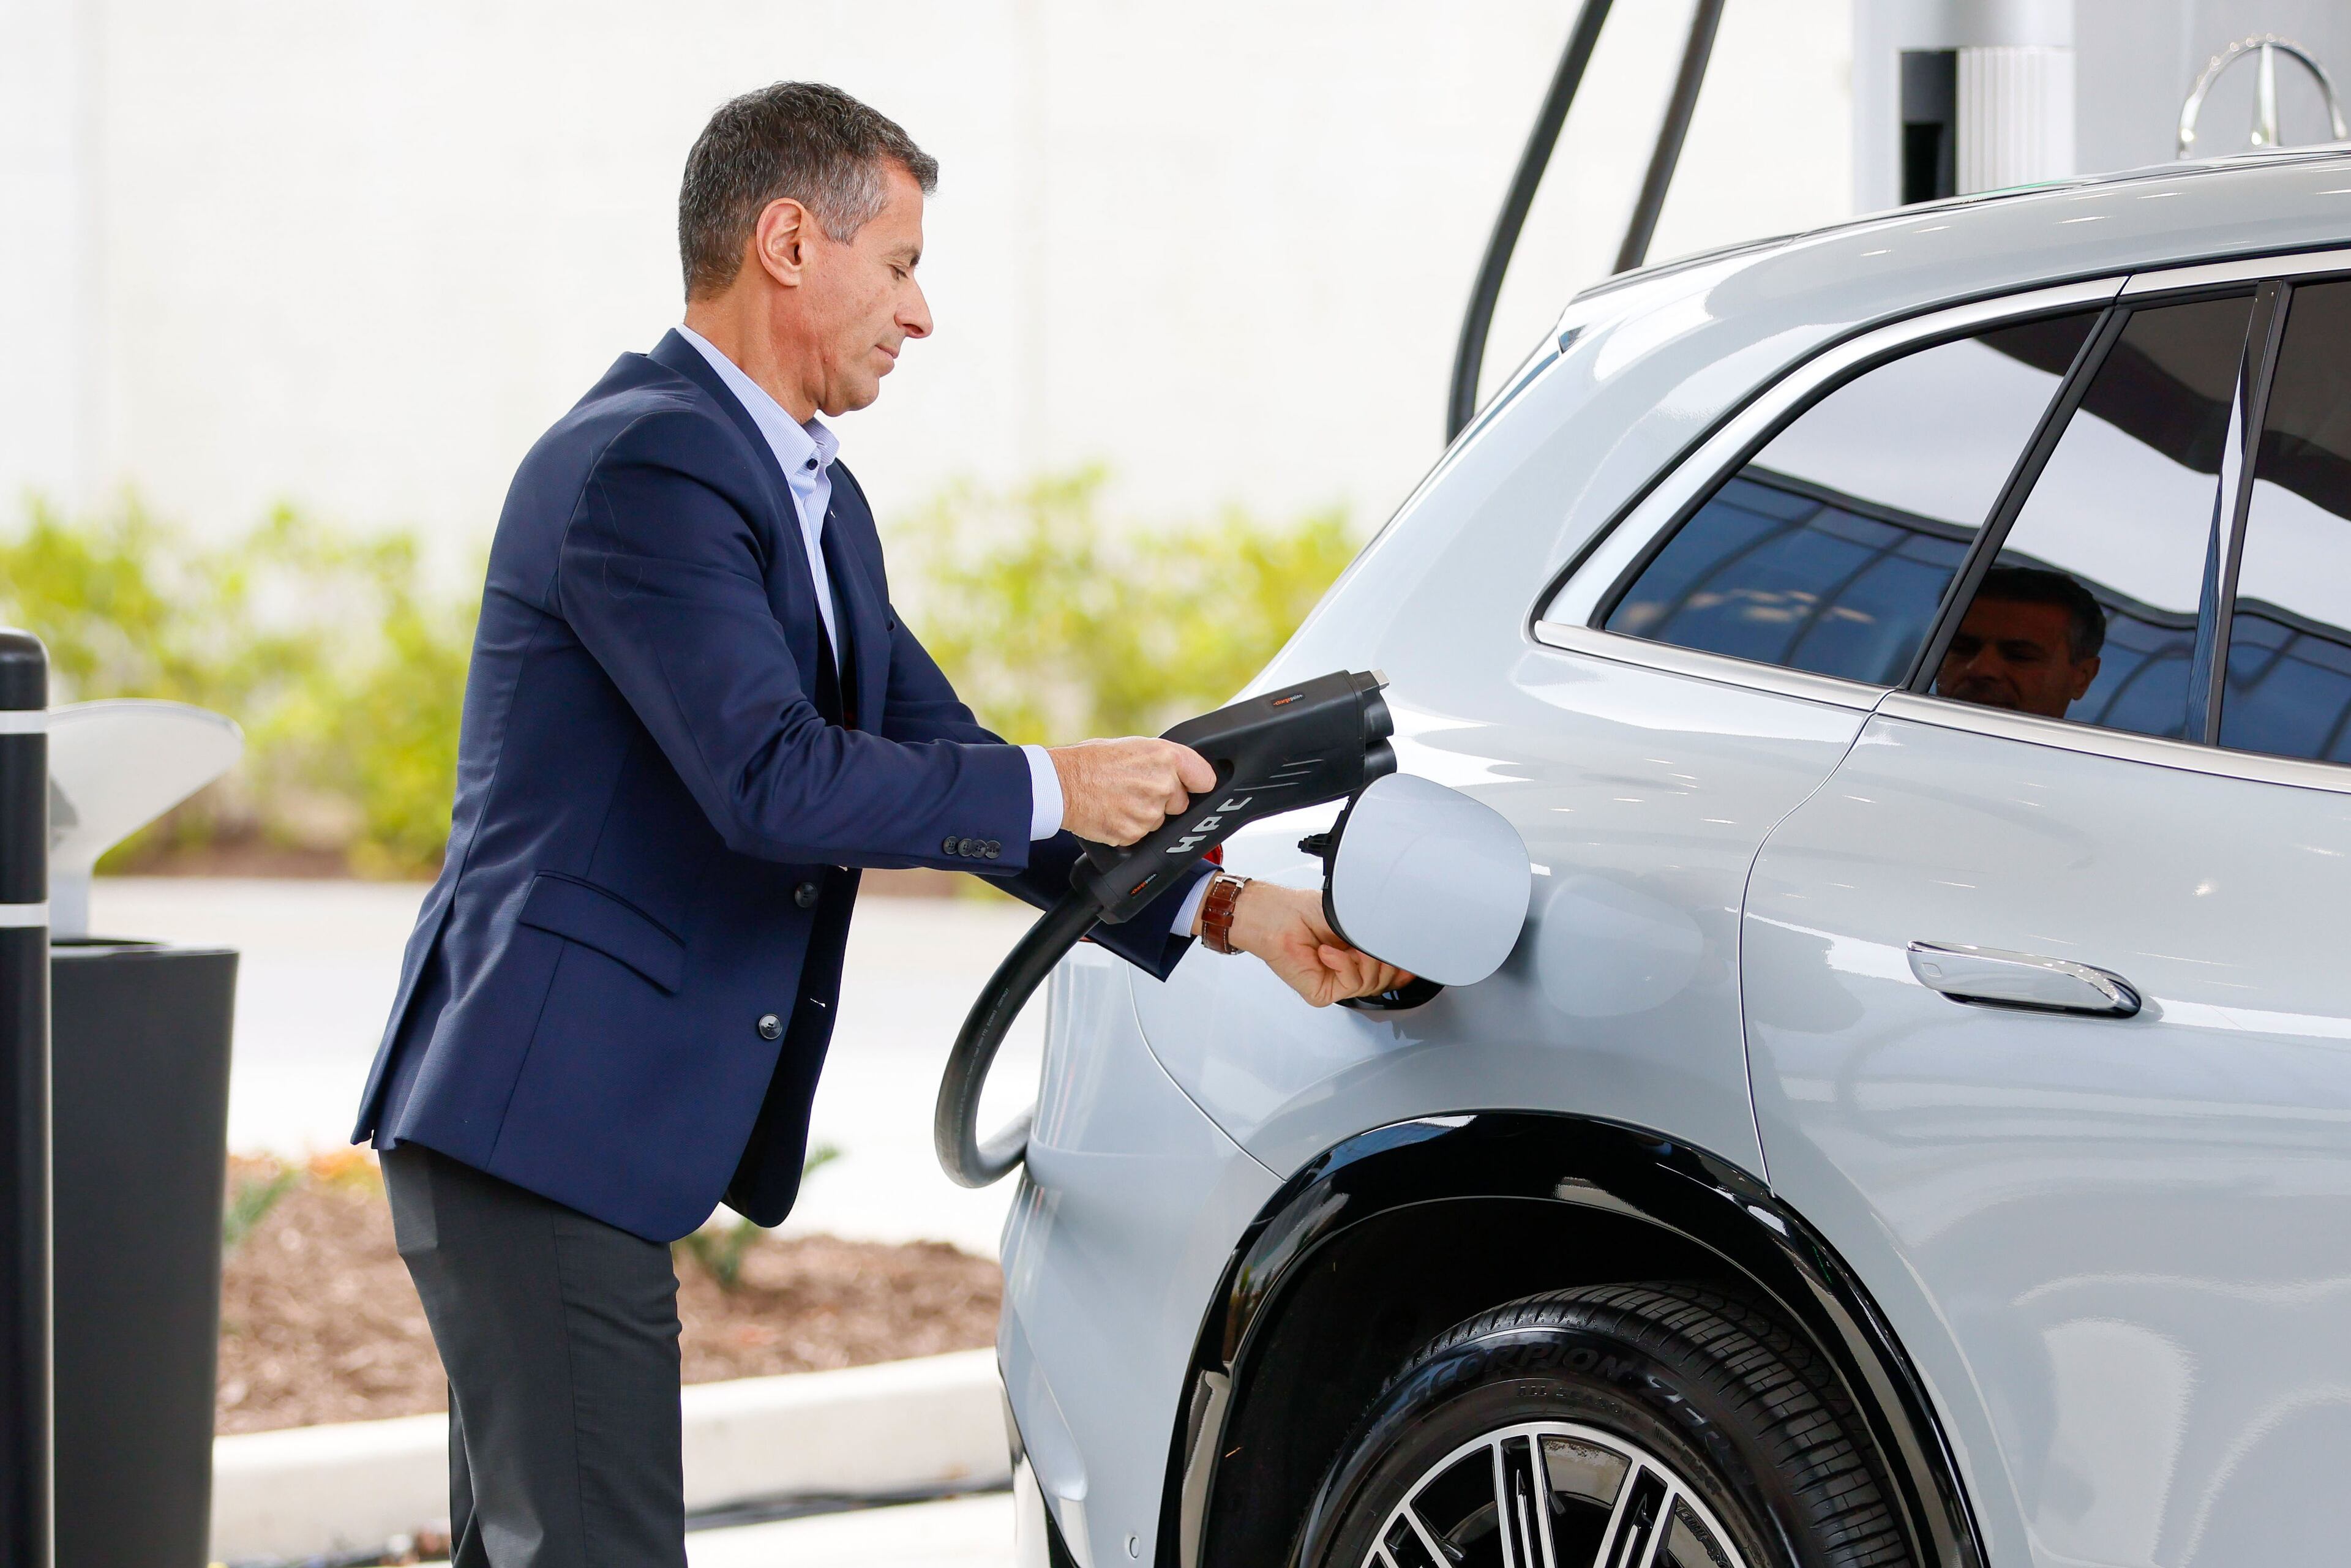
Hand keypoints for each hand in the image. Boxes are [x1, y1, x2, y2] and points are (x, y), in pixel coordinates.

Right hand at [1049, 737, 1215, 845]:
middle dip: (1164, 800)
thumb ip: (1161, 761)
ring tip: (1119, 798)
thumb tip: (1177, 772)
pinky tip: (1112, 811)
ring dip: (1144, 814)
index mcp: (1166, 758)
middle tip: (1136, 788)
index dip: (1196, 782)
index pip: (1205, 778)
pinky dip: (1128, 827)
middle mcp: (1163, 785)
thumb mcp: (1132, 747)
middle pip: (1181, 803)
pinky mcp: (1134, 834)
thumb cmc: (1089, 761)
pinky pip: (1140, 835)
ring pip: (1159, 821)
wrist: (1060, 784)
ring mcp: (1150, 812)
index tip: (1191, 785)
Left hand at [1207, 881, 1413, 1006]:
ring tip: (1344, 943)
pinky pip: (1350, 984)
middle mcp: (1349, 972)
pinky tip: (1328, 952)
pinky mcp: (1322, 994)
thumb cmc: (1306, 912)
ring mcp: (1336, 984)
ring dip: (1361, 958)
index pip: (1391, 973)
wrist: (1278, 916)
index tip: (1411, 958)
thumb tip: (1401, 940)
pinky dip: (1343, 964)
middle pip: (1386, 980)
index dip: (1403, 968)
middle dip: (1382, 958)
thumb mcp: (1354, 918)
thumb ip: (1378, 932)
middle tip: (1367, 940)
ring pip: (1371, 982)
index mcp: (1359, 956)